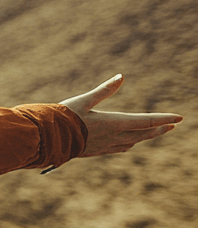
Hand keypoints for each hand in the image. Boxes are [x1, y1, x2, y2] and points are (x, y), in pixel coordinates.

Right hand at [59, 75, 181, 157]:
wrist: (48, 139)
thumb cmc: (64, 117)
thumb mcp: (84, 100)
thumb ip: (104, 90)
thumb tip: (121, 76)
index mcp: (113, 123)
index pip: (146, 121)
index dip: (164, 119)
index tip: (180, 118)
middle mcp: (113, 136)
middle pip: (144, 133)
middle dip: (159, 129)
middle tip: (172, 125)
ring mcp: (105, 145)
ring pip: (133, 141)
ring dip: (145, 136)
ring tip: (153, 132)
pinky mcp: (96, 151)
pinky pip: (119, 148)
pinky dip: (130, 143)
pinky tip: (129, 143)